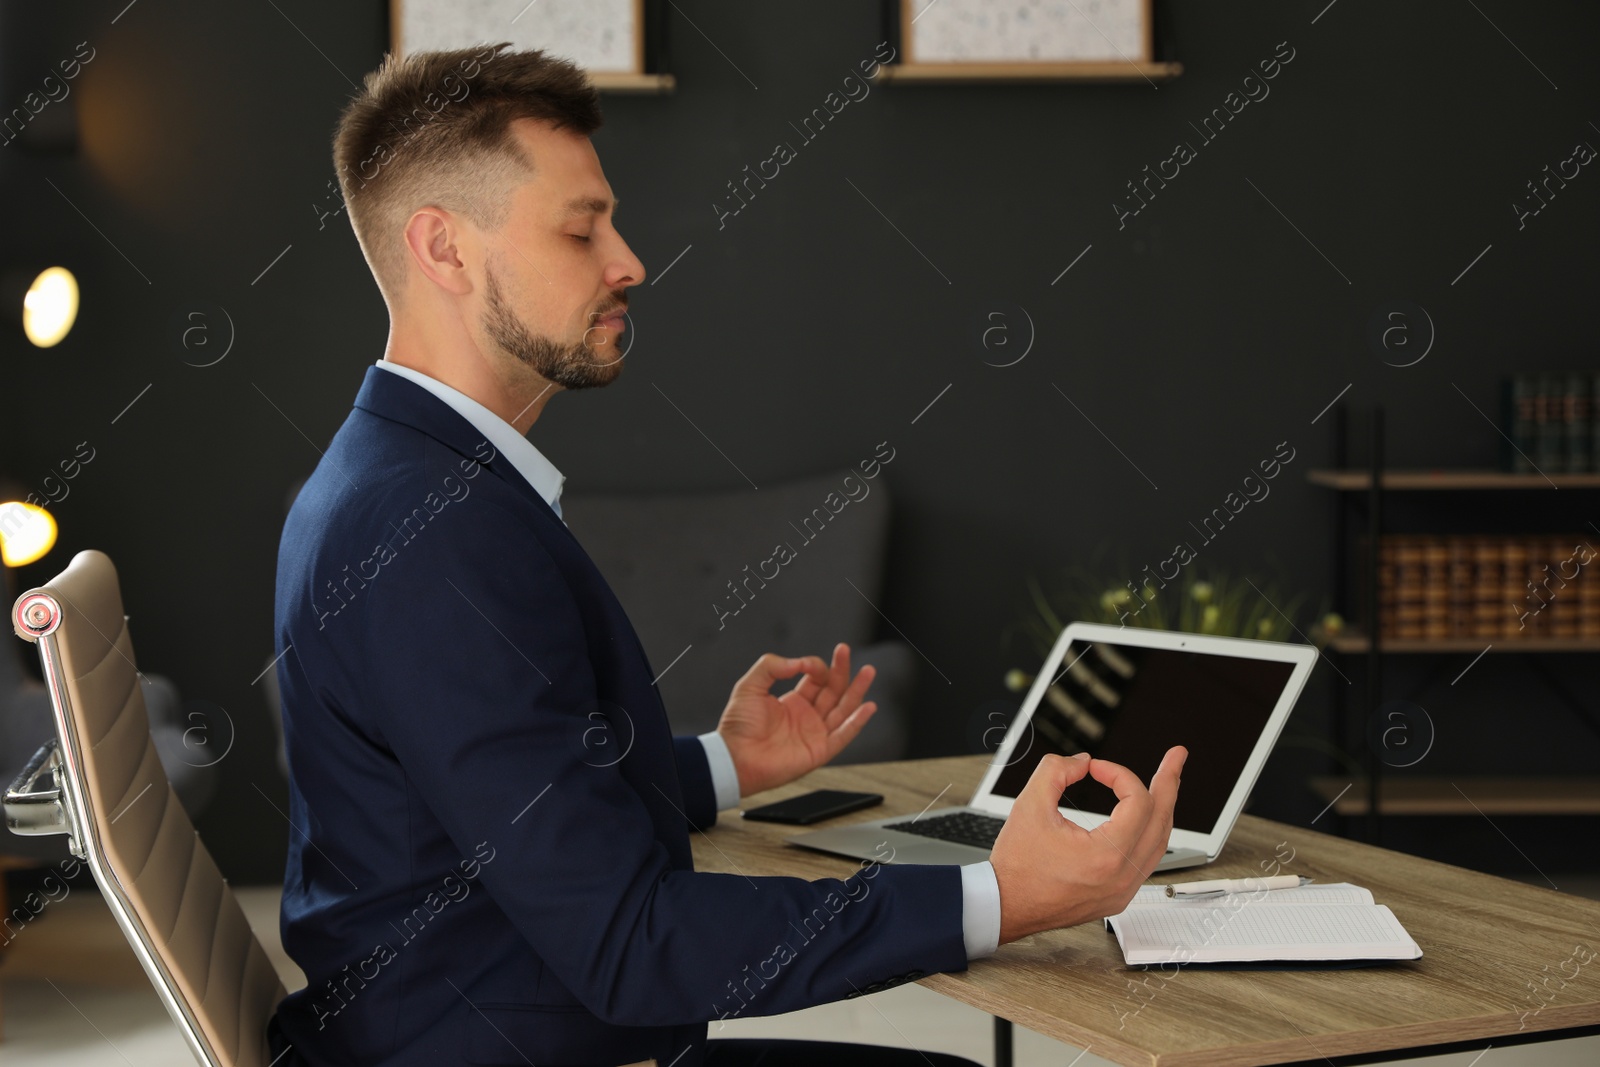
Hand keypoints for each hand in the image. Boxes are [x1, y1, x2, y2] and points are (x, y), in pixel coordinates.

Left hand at [716, 642, 877, 795]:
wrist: (734, 757)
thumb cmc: (738, 727)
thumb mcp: (750, 686)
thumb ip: (771, 667)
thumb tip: (798, 661)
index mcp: (793, 702)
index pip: (816, 679)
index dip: (815, 667)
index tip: (807, 663)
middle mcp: (808, 717)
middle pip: (834, 691)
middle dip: (842, 671)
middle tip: (846, 651)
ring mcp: (815, 734)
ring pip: (844, 709)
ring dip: (857, 690)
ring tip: (869, 671)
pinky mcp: (819, 751)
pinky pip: (843, 735)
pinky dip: (857, 722)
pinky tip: (868, 706)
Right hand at [989, 746, 1186, 942]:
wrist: (1006, 905)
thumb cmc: (1016, 864)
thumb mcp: (1029, 805)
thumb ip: (1056, 770)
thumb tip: (1082, 762)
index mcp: (1106, 856)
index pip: (1138, 802)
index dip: (1119, 774)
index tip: (1096, 768)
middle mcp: (1122, 877)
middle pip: (1162, 821)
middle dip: (1169, 783)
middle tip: (1176, 757)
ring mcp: (1123, 892)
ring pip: (1159, 843)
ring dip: (1163, 809)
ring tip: (1166, 784)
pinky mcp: (1117, 898)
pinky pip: (1146, 862)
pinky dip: (1150, 834)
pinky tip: (1147, 820)